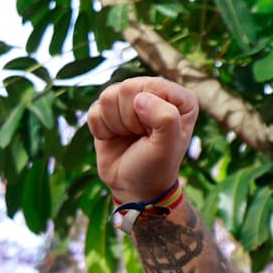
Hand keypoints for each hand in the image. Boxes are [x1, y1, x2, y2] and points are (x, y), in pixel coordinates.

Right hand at [86, 77, 200, 203]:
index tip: (152, 134)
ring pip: (108, 96)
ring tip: (128, 137)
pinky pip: (94, 111)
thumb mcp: (168, 147)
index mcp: (178, 99)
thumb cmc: (156, 167)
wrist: (133, 187)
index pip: (152, 85)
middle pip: (127, 88)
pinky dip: (101, 130)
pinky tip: (114, 138)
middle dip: (129, 119)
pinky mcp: (107, 111)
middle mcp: (154, 94)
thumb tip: (140, 98)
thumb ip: (165, 118)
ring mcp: (129, 100)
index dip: (147, 111)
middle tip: (140, 137)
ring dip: (115, 124)